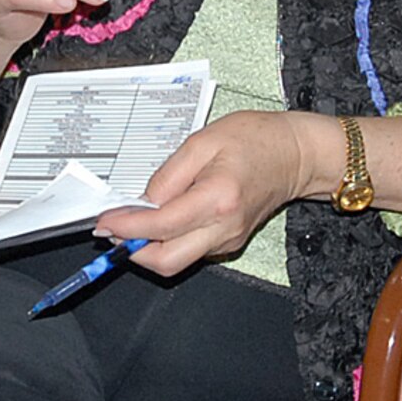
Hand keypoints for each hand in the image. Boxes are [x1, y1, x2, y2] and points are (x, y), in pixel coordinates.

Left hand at [97, 111, 323, 275]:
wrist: (296, 154)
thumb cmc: (257, 139)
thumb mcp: (203, 141)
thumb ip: (167, 175)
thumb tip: (141, 203)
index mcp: (218, 198)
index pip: (160, 226)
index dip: (125, 226)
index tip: (106, 220)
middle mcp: (226, 226)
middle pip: (166, 261)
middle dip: (132, 251)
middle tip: (115, 229)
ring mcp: (230, 239)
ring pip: (177, 261)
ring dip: (149, 248)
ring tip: (138, 221)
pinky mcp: (231, 242)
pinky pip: (191, 252)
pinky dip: (170, 242)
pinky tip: (164, 220)